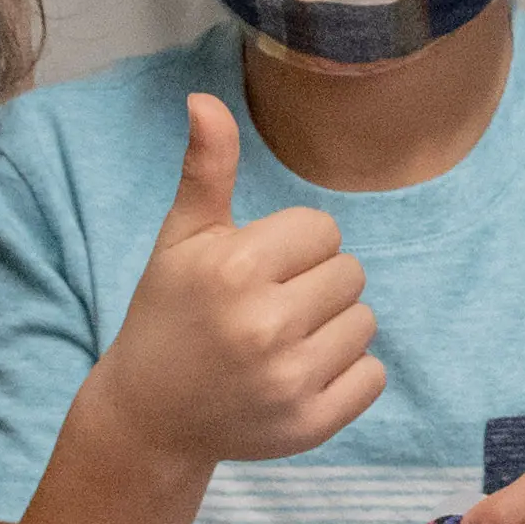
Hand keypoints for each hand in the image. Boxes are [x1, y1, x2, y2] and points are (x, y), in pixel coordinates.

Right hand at [95, 95, 380, 470]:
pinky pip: (373, 376)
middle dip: (315, 284)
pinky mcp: (311, 424)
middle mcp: (265, 325)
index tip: (258, 270)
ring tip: (283, 342)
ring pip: (366, 323)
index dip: (293, 246)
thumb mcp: (181, 239)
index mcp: (236, 269)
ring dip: (334, 328)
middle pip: (350, 273)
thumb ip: (206, 169)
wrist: (150, 416)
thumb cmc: (169, 314)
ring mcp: (290, 380)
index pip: (323, 229)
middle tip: (268, 308)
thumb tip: (205, 99)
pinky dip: (348, 375)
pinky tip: (301, 375)